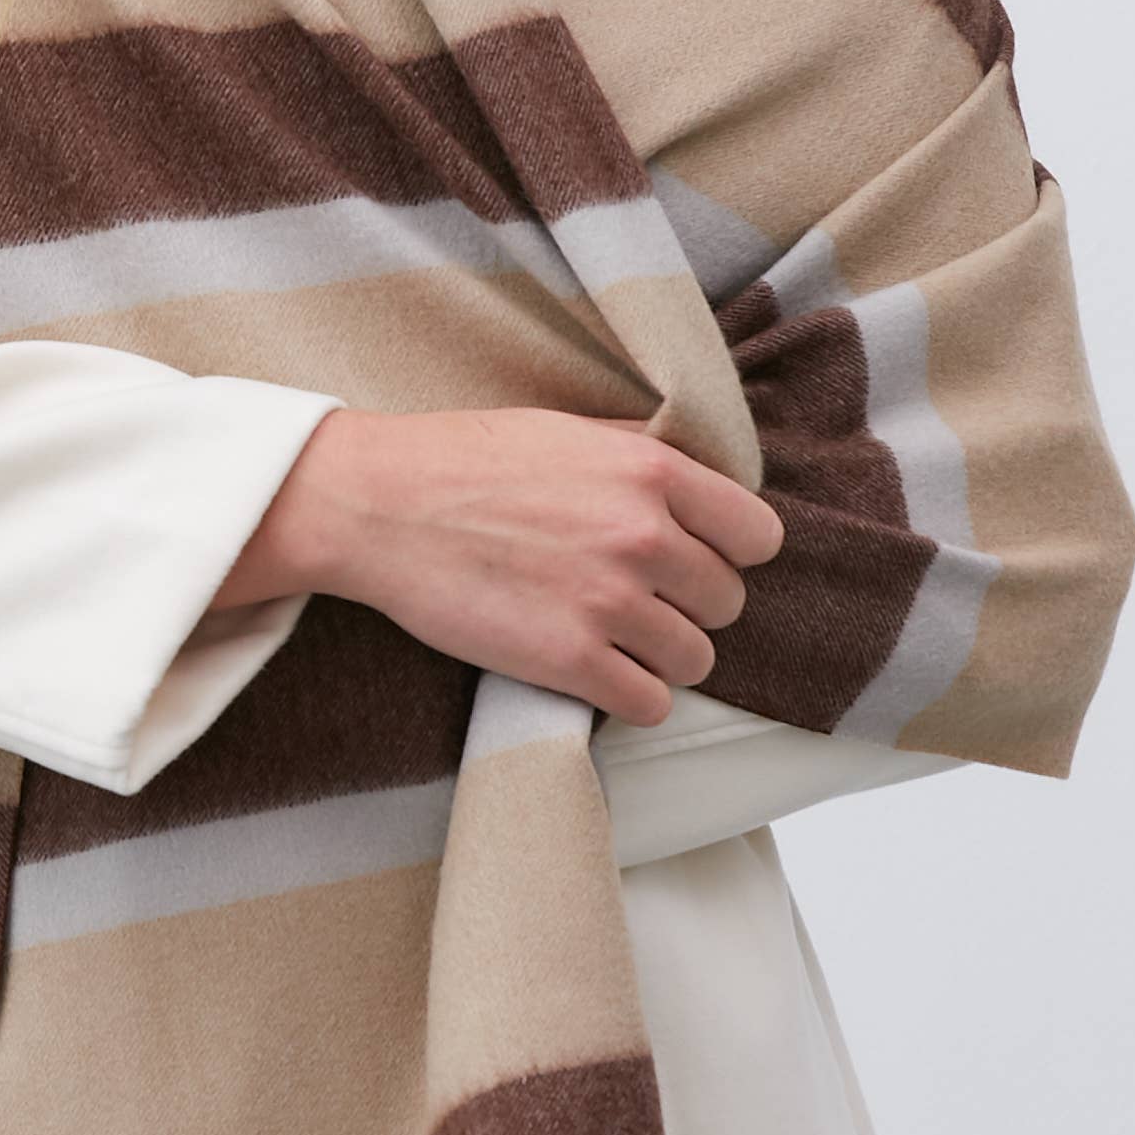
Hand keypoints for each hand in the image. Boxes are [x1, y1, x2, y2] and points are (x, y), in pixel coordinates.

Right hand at [210, 408, 784, 725]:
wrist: (377, 505)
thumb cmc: (461, 461)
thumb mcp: (567, 430)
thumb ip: (640, 456)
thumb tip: (700, 481)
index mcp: (651, 471)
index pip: (758, 536)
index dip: (731, 554)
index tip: (696, 560)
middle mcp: (643, 535)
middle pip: (727, 603)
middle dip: (688, 606)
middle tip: (637, 601)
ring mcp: (608, 602)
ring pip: (696, 660)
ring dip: (661, 657)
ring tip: (614, 640)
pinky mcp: (569, 662)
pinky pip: (650, 704)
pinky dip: (631, 697)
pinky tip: (596, 674)